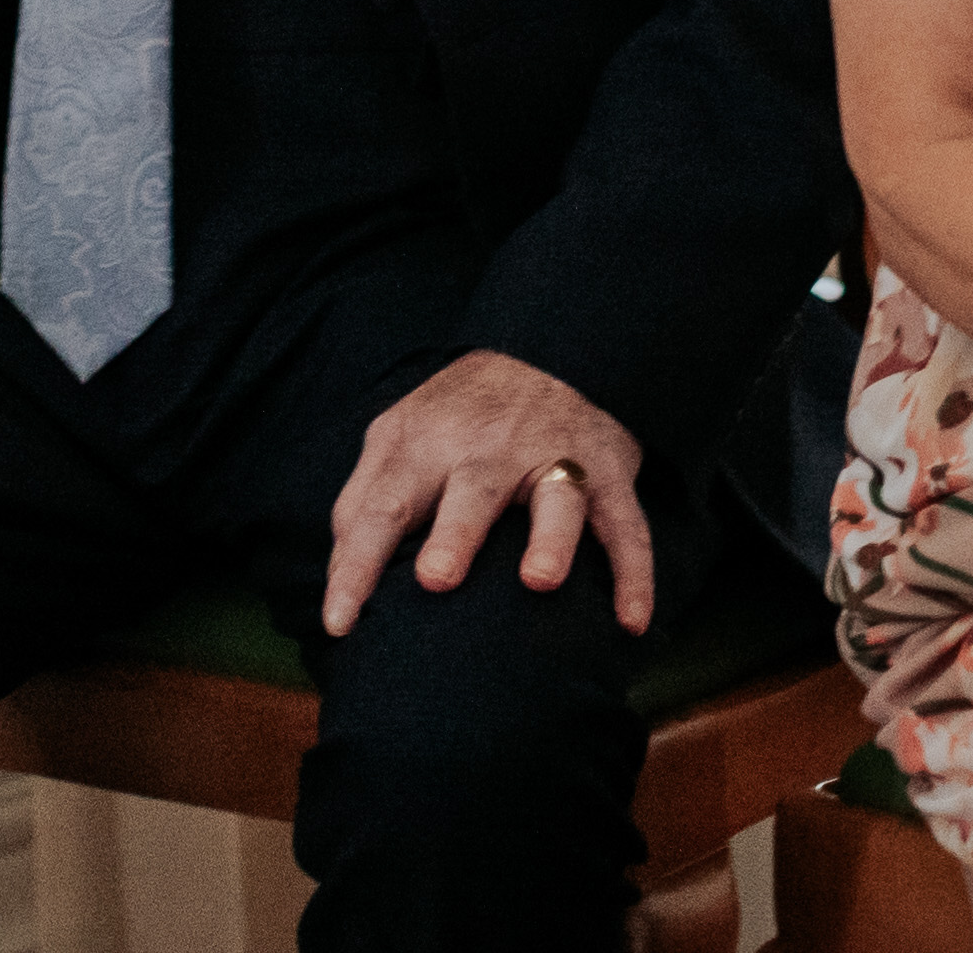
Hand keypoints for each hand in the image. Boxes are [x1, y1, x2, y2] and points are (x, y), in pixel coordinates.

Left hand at [323, 350, 650, 636]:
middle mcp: (490, 448)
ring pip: (558, 499)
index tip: (337, 622)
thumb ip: (363, 501)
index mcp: (428, 444)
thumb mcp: (400, 437)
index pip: (383, 507)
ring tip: (539, 581)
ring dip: (551, 539)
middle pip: (471, 491)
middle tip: (436, 581)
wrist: (551, 350)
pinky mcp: (608, 474)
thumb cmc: (458, 418)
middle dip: (456, 534)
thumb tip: (339, 572)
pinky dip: (634, 572)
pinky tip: (631, 621)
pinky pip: (625, 526)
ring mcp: (555, 458)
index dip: (357, 565)